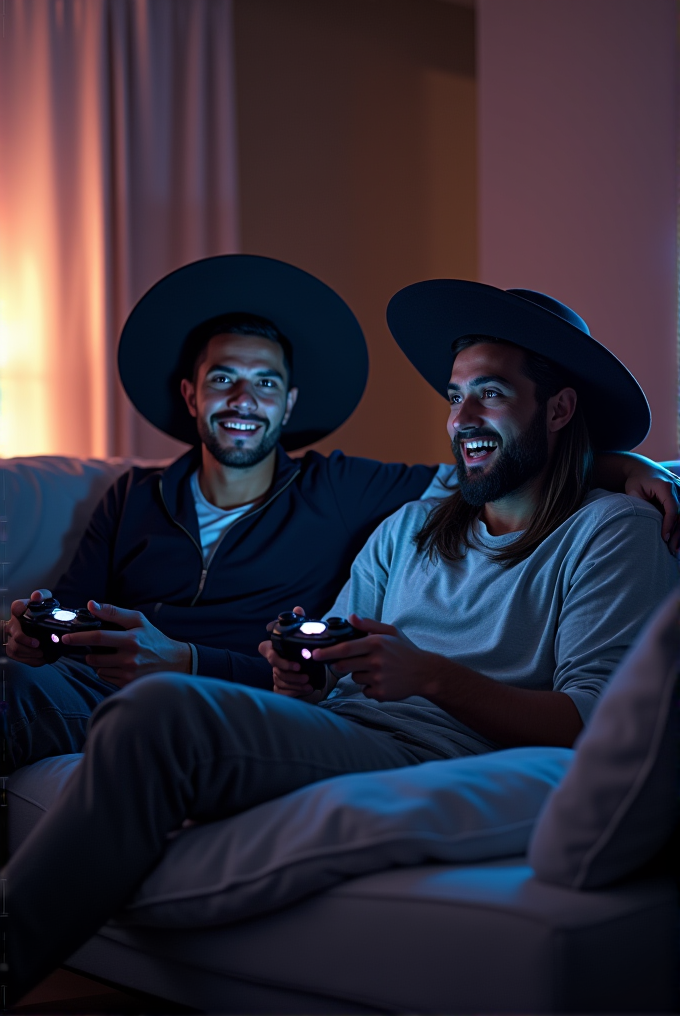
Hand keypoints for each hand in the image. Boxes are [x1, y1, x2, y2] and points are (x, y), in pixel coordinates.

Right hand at [5, 589, 52, 665]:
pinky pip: (17, 657)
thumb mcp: (45, 602)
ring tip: (41, 654)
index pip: (16, 607)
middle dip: (26, 641)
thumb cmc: (42, 612)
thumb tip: (36, 595)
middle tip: (38, 644)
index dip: (19, 610)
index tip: (24, 614)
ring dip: (28, 653)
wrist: (45, 625)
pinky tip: (40, 659)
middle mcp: (13, 623)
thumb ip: (42, 596)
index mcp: (19, 610)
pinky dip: (30, 660)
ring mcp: (12, 637)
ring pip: (14, 648)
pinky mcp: (13, 648)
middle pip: (14, 634)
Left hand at [61, 601, 190, 685]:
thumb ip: (113, 612)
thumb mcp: (137, 620)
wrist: (174, 662)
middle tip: (95, 648)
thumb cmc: (153, 638)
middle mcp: (130, 658)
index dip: (79, 637)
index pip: (98, 637)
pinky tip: (118, 665)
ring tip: (112, 656)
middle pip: (94, 657)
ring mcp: (129, 673)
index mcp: (131, 639)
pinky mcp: (128, 684)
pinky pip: (105, 677)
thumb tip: (91, 605)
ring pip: (98, 668)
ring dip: (98, 662)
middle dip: (88, 652)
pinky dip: (106, 671)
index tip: (66, 637)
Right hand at [259, 605, 321, 699]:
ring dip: (295, 684)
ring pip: (280, 681)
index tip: (295, 664)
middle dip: (290, 674)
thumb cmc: (303, 648)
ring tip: (308, 682)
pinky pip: (282, 691)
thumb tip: (298, 608)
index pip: (265, 650)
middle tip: (304, 674)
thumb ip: (300, 621)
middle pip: (276, 669)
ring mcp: (275, 674)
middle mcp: (273, 662)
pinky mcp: (280, 687)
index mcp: (274, 647)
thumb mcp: (303, 634)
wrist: (311, 665)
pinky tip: (306, 689)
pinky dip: (295, 691)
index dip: (276, 658)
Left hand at [312, 614, 434, 701]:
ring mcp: (378, 679)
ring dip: (358, 674)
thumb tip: (351, 617)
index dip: (327, 652)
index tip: (315, 654)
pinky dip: (368, 687)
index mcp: (376, 644)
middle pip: (343, 665)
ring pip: (354, 678)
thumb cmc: (405, 650)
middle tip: (347, 661)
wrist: (425, 673)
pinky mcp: (381, 693)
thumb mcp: (391, 632)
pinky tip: (382, 680)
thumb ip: (369, 625)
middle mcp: (376, 661)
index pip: (345, 648)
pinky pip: (364, 690)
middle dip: (339, 664)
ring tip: (376, 670)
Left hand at [623, 460, 679, 552]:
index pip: (672, 508)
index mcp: (665, 486)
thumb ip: (640, 504)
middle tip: (672, 549)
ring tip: (676, 550)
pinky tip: (679, 541)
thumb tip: (646, 522)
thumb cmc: (636, 481)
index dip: (669, 524)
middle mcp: (677, 487)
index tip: (664, 538)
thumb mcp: (633, 491)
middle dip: (678, 533)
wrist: (642, 468)